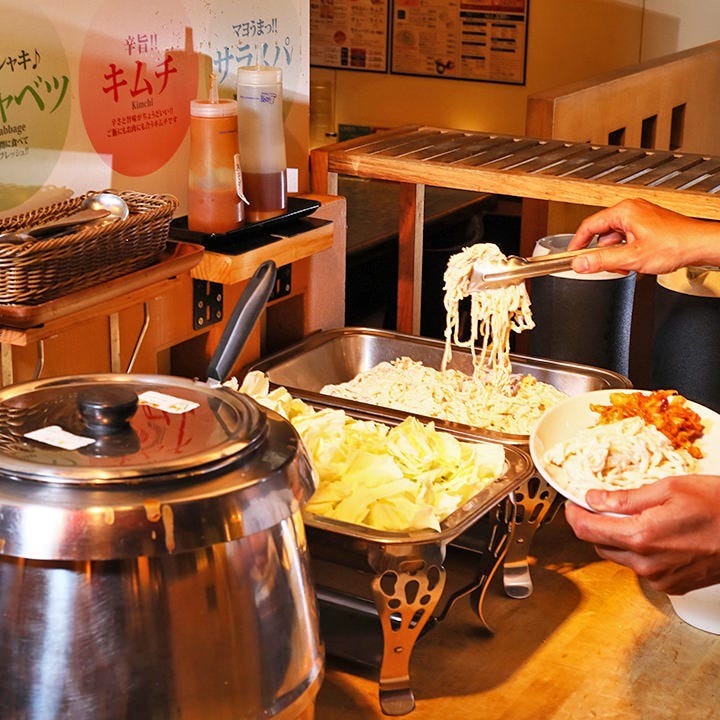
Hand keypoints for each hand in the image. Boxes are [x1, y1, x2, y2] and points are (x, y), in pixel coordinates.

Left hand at [564, 474, 719, 594]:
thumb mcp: (669, 489)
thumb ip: (625, 498)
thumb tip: (594, 499)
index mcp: (642, 536)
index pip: (587, 530)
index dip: (573, 516)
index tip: (572, 505)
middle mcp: (647, 564)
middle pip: (600, 546)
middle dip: (596, 525)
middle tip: (602, 506)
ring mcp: (661, 579)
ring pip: (620, 558)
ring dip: (618, 539)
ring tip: (638, 517)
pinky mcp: (674, 586)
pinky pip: (642, 568)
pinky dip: (640, 552)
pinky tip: (657, 535)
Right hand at [567, 198, 719, 274]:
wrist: (700, 245)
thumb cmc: (675, 244)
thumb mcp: (632, 257)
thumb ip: (602, 261)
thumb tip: (580, 263)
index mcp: (624, 211)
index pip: (589, 226)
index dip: (577, 243)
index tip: (571, 256)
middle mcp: (631, 210)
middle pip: (602, 233)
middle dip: (604, 253)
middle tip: (609, 266)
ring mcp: (640, 216)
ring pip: (615, 238)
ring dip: (617, 254)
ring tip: (629, 264)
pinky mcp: (647, 225)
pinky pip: (627, 238)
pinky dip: (627, 251)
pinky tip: (637, 261)